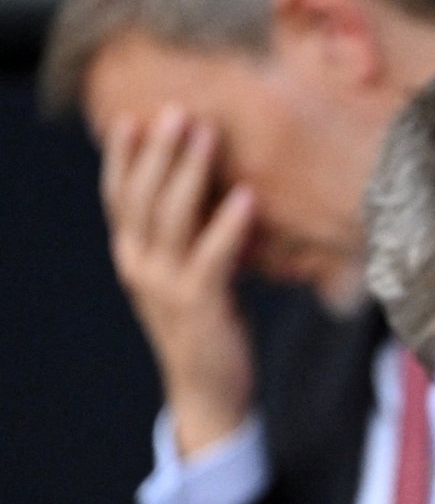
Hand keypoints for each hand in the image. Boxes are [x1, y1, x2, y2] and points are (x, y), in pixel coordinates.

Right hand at [103, 106, 256, 456]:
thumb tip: (213, 185)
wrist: (209, 393)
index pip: (118, 195)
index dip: (122, 155)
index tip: (133, 115)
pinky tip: (246, 196)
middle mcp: (139, 265)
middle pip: (142, 195)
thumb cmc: (208, 325)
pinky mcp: (199, 303)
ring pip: (171, 216)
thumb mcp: (190, 273)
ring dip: (189, 171)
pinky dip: (229, 223)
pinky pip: (214, 254)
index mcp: (132, 255)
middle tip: (178, 110)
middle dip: (158, 149)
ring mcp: (165, 285)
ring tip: (207, 133)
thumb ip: (191, 235)